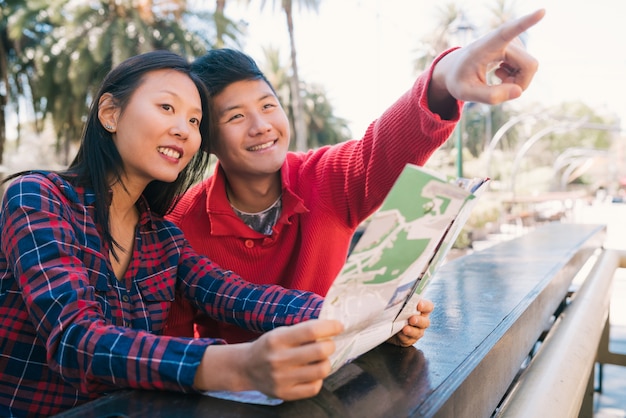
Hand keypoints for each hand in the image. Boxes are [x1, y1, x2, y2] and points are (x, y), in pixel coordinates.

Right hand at [244, 319, 342, 399]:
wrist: (247, 368)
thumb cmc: (269, 346)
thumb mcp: (280, 332)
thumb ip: (302, 331)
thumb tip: (332, 328)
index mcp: (277, 339)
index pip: (311, 330)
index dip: (330, 327)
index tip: (339, 326)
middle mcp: (279, 359)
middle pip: (320, 351)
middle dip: (330, 345)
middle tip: (328, 344)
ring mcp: (282, 379)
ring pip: (321, 370)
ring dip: (326, 362)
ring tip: (321, 359)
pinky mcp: (285, 394)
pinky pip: (314, 388)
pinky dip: (318, 379)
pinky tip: (312, 373)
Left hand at [386, 299, 433, 346]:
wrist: (385, 325)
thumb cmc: (393, 311)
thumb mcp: (396, 304)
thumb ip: (400, 300)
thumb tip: (392, 293)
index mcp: (420, 309)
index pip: (428, 306)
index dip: (425, 306)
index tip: (419, 305)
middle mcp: (421, 320)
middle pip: (425, 321)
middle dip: (419, 320)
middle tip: (412, 319)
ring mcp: (416, 331)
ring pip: (418, 332)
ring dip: (412, 331)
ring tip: (405, 329)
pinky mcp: (409, 340)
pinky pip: (409, 340)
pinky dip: (404, 337)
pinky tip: (399, 334)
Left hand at [430, 9, 544, 106]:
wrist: (456, 69)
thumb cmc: (459, 79)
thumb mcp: (466, 93)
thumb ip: (490, 96)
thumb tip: (519, 92)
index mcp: (486, 45)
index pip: (507, 32)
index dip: (526, 22)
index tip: (542, 11)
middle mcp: (503, 40)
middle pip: (529, 65)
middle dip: (520, 84)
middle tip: (499, 88)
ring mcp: (513, 42)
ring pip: (530, 68)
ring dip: (517, 81)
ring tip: (497, 78)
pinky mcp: (518, 47)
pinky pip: (528, 68)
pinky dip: (517, 78)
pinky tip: (501, 73)